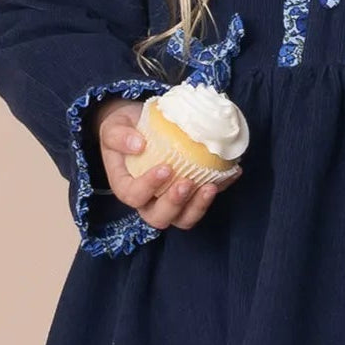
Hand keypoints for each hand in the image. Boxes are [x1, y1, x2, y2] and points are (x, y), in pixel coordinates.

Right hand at [93, 97, 240, 230]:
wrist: (139, 126)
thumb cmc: (124, 129)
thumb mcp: (113, 127)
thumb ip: (119, 136)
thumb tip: (138, 144)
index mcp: (126, 186)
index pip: (134, 196)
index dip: (148, 187)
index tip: (165, 168)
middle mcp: (148, 200)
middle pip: (159, 217)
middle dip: (175, 204)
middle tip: (187, 182)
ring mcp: (170, 200)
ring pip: (184, 218)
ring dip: (198, 206)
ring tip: (210, 186)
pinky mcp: (191, 193)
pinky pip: (205, 200)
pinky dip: (220, 189)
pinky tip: (232, 172)